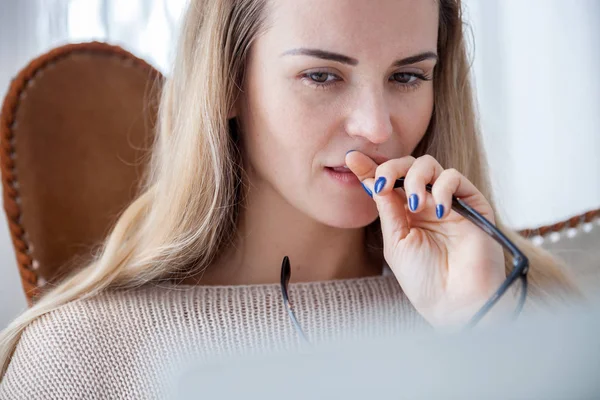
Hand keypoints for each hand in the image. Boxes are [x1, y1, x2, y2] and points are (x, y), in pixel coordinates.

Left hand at [346, 152, 508, 328]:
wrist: (455, 302)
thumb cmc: (424, 279)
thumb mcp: (396, 241)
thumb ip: (388, 209)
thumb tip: (371, 179)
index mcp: (404, 213)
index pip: (387, 182)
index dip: (370, 168)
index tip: (351, 158)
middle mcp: (426, 203)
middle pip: (407, 166)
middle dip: (391, 168)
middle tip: (382, 183)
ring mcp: (448, 201)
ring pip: (429, 165)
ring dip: (415, 178)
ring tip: (416, 205)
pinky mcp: (472, 203)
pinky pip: (455, 178)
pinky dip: (443, 188)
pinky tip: (439, 211)